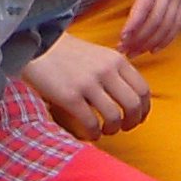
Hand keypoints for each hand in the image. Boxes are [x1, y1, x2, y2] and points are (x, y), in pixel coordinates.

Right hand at [22, 33, 151, 136]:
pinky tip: (91, 134)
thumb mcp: (98, 55)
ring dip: (113, 129)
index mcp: (115, 60)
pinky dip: (94, 133)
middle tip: (124, 127)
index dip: (144, 109)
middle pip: (133, 105)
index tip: (139, 118)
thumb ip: (115, 71)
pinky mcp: (70, 96)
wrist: (36, 46)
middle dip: (132, 122)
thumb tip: (131, 99)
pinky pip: (91, 123)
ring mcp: (88, 83)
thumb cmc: (67, 53)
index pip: (143, 90)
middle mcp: (105, 70)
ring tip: (105, 130)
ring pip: (114, 117)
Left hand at [87, 0, 180, 58]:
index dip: (134, 24)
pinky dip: (167, 37)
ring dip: (152, 41)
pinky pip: (178, 22)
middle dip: (140, 37)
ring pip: (169, 24)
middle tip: (123, 49)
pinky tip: (154, 47)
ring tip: (134, 52)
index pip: (146, 4)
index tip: (122, 37)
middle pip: (157, 18)